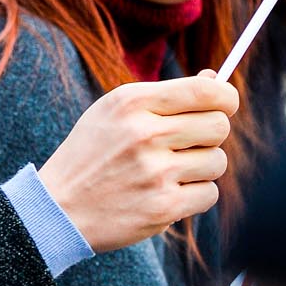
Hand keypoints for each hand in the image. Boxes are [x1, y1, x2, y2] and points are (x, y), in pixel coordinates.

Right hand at [37, 74, 236, 253]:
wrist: (59, 207)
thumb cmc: (92, 153)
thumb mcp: (115, 111)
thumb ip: (166, 95)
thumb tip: (216, 78)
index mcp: (132, 102)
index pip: (205, 91)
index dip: (225, 96)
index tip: (224, 104)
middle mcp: (145, 133)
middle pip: (218, 125)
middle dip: (211, 134)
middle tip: (190, 142)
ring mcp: (155, 172)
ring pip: (217, 161)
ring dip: (202, 167)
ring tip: (172, 170)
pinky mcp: (163, 207)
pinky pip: (209, 194)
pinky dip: (195, 195)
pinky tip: (169, 192)